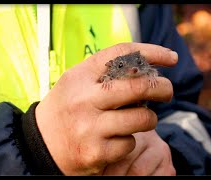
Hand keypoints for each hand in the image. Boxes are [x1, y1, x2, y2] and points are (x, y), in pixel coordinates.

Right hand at [35, 43, 177, 174]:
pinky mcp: (96, 152)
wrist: (40, 143)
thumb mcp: (78, 82)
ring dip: (150, 118)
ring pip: (141, 118)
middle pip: (138, 86)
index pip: (122, 55)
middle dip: (161, 87)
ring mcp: (90, 127)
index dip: (152, 52)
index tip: (170, 58)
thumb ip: (106, 73)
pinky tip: (118, 138)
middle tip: (167, 91)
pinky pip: (130, 143)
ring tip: (143, 119)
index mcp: (80, 76)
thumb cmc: (66, 108)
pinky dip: (130, 140)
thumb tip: (147, 68)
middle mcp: (84, 99)